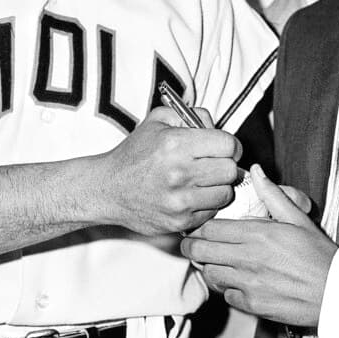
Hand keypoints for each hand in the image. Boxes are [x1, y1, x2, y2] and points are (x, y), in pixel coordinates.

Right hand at [98, 106, 240, 236]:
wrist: (107, 189)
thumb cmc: (134, 154)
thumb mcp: (158, 121)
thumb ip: (191, 115)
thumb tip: (217, 127)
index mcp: (175, 144)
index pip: (228, 145)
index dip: (230, 145)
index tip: (223, 148)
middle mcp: (178, 173)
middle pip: (230, 170)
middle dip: (225, 165)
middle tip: (212, 165)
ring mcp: (179, 201)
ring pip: (225, 193)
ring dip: (218, 186)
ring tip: (202, 181)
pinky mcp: (179, 222)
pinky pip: (212, 212)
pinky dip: (206, 204)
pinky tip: (191, 196)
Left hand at [181, 165, 336, 325]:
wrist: (337, 292)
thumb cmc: (319, 256)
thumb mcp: (298, 219)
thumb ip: (272, 194)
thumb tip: (256, 172)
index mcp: (259, 234)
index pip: (211, 227)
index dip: (201, 226)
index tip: (201, 227)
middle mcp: (249, 259)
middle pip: (201, 251)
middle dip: (193, 246)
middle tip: (194, 244)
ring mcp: (249, 284)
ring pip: (210, 275)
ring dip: (210, 268)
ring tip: (218, 262)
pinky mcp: (253, 305)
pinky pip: (227, 296)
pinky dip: (228, 289)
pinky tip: (239, 281)